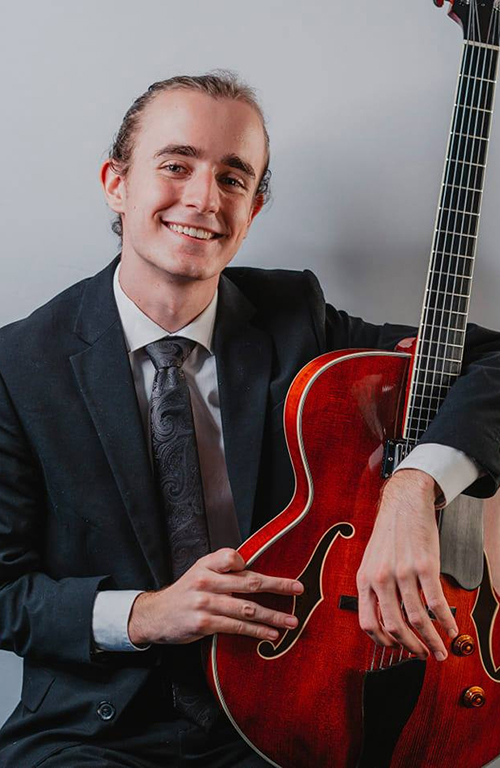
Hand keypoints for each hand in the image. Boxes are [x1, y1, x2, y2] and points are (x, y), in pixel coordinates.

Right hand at [128, 548, 302, 644]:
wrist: (156, 615)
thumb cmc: (186, 592)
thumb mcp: (199, 571)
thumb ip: (223, 568)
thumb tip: (256, 571)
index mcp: (206, 564)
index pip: (232, 557)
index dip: (248, 563)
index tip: (267, 572)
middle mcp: (205, 581)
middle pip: (248, 581)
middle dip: (277, 585)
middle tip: (299, 588)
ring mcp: (205, 603)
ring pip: (246, 609)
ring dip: (272, 616)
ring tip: (292, 621)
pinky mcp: (203, 624)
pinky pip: (236, 627)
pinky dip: (257, 631)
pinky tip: (271, 634)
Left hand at [356, 469, 457, 659]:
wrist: (404, 504)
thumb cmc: (389, 533)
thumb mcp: (370, 561)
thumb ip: (373, 588)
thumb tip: (382, 619)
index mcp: (365, 579)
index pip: (368, 623)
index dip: (383, 642)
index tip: (396, 649)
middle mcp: (381, 578)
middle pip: (394, 626)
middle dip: (410, 647)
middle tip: (422, 656)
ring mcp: (404, 573)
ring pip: (417, 619)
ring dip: (431, 640)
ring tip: (440, 650)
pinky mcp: (425, 566)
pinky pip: (436, 603)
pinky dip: (445, 622)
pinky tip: (451, 629)